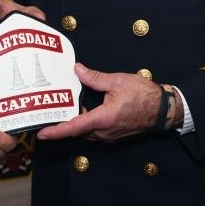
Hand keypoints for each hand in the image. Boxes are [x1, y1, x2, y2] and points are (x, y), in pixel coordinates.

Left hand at [36, 63, 181, 142]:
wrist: (163, 109)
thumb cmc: (144, 95)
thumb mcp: (117, 81)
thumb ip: (95, 78)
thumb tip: (77, 70)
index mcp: (104, 119)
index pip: (74, 127)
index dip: (56, 131)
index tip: (41, 133)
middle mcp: (104, 132)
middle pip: (77, 131)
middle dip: (62, 125)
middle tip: (47, 114)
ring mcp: (110, 135)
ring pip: (85, 133)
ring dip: (74, 123)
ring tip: (62, 109)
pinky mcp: (114, 134)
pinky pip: (94, 132)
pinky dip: (85, 124)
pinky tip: (82, 110)